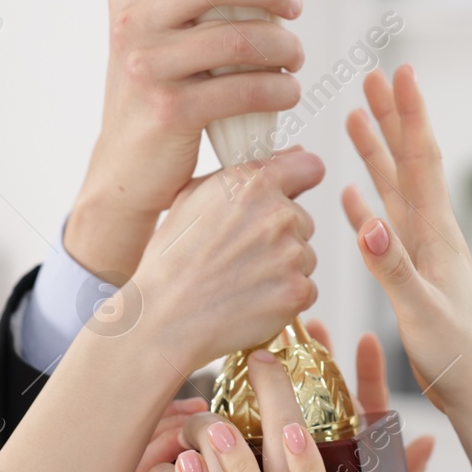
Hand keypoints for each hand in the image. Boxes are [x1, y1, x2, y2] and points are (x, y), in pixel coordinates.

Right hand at [67, 0, 311, 279]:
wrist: (127, 167)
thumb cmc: (162, 92)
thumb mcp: (183, 37)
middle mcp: (131, 21)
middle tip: (294, 6)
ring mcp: (146, 65)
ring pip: (236, 37)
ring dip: (283, 45)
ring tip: (295, 55)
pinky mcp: (170, 109)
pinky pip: (241, 88)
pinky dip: (277, 88)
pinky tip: (287, 91)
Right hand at [129, 148, 323, 368]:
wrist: (164, 317)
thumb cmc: (172, 259)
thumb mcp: (192, 197)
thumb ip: (244, 173)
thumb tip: (293, 154)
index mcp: (252, 183)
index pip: (308, 166)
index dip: (298, 180)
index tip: (289, 194)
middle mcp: (277, 213)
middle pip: (303, 220)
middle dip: (281, 235)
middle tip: (241, 255)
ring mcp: (290, 254)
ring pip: (305, 256)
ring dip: (284, 268)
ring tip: (241, 279)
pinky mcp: (297, 290)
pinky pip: (306, 288)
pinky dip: (286, 297)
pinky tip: (252, 300)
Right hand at [341, 66, 471, 413]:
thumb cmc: (458, 356)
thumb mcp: (422, 312)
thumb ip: (394, 268)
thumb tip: (369, 224)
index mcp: (436, 233)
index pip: (421, 160)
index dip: (409, 115)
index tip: (400, 73)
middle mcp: (432, 232)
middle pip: (408, 160)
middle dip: (391, 117)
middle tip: (373, 76)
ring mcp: (423, 250)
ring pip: (395, 186)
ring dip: (377, 150)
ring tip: (356, 116)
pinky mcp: (413, 272)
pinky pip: (386, 224)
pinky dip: (368, 202)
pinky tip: (352, 194)